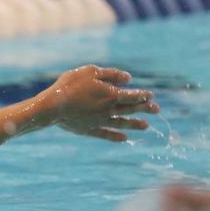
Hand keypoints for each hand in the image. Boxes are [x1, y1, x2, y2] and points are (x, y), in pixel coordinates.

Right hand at [38, 65, 158, 141]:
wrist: (52, 107)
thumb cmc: (70, 85)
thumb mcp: (91, 72)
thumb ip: (111, 74)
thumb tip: (128, 78)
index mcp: (111, 94)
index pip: (133, 96)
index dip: (143, 96)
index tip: (151, 96)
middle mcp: (109, 110)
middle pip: (131, 110)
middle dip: (145, 109)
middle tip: (157, 110)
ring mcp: (100, 121)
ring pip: (122, 123)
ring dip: (135, 124)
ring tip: (147, 126)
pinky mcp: (89, 130)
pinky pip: (107, 135)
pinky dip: (116, 136)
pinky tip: (125, 139)